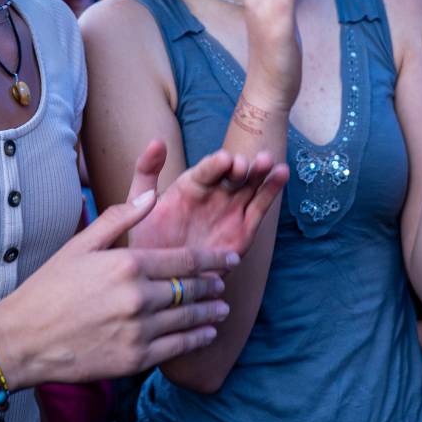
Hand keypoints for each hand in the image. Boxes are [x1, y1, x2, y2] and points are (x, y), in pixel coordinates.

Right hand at [0, 182, 239, 387]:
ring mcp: (138, 330)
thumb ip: (120, 218)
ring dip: (210, 312)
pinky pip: (177, 347)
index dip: (213, 259)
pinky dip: (197, 339)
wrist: (23, 339)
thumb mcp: (81, 244)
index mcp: (128, 263)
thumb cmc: (49, 288)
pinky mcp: (134, 358)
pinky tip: (206, 334)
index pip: (186, 260)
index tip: (228, 259)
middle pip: (191, 289)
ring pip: (189, 318)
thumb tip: (153, 195)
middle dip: (213, 285)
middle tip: (226, 283)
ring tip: (222, 308)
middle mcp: (138, 296)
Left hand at [125, 138, 287, 256]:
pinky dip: (271, 191)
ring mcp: (231, 210)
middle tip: (245, 164)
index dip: (216, 164)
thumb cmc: (148, 241)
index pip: (207, 170)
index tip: (224, 160)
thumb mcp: (139, 204)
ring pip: (250, 187)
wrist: (162, 281)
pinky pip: (259, 208)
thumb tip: (157, 141)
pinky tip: (281, 174)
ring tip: (269, 162)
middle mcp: (214, 194)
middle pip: (233, 174)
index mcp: (191, 185)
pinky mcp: (244, 231)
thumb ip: (146, 172)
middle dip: (242, 166)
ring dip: (260, 173)